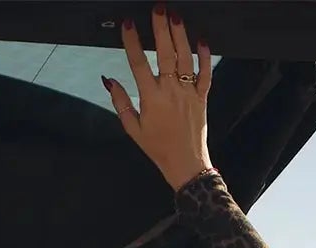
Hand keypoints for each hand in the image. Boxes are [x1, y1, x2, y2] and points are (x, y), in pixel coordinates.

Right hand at [105, 9, 213, 190]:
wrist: (186, 164)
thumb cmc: (158, 148)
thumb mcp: (133, 129)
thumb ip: (121, 103)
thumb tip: (108, 81)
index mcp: (151, 99)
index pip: (139, 64)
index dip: (132, 42)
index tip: (128, 24)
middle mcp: (170, 92)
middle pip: (165, 54)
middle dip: (160, 29)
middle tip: (158, 8)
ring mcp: (188, 93)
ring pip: (185, 59)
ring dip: (181, 36)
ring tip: (175, 16)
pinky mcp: (202, 97)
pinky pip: (206, 74)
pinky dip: (204, 56)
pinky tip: (201, 39)